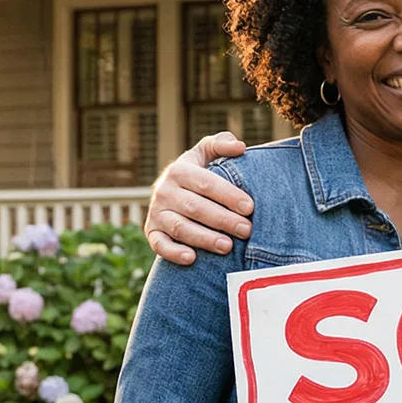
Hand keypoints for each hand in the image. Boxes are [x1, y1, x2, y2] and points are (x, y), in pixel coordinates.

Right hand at [145, 132, 253, 264]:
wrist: (171, 191)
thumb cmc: (198, 173)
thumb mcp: (206, 153)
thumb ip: (222, 144)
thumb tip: (240, 147)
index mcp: (179, 170)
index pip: (206, 183)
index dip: (228, 195)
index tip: (249, 207)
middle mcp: (164, 191)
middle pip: (195, 207)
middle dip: (222, 219)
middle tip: (246, 230)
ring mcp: (156, 212)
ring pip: (180, 227)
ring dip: (204, 238)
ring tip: (227, 246)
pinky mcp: (152, 231)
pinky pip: (159, 245)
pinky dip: (173, 252)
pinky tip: (191, 259)